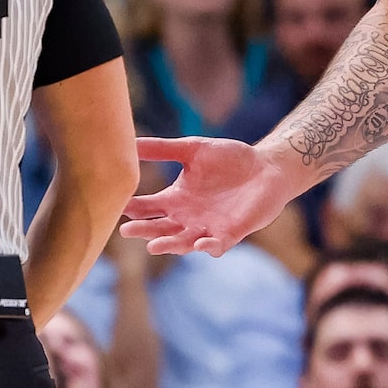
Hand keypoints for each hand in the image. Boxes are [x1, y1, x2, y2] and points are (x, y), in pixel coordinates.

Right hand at [121, 138, 303, 257]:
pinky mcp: (232, 233)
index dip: (135, 208)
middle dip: (144, 231)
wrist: (268, 168)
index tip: (119, 204)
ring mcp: (208, 228)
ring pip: (184, 242)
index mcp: (176, 199)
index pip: (149, 207)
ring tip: (153, 246)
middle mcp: (188, 218)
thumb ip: (162, 149)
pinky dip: (208, 247)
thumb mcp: (192, 149)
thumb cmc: (230, 159)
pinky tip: (200, 243)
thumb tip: (129, 141)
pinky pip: (217, 245)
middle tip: (126, 230)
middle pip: (161, 229)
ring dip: (170, 245)